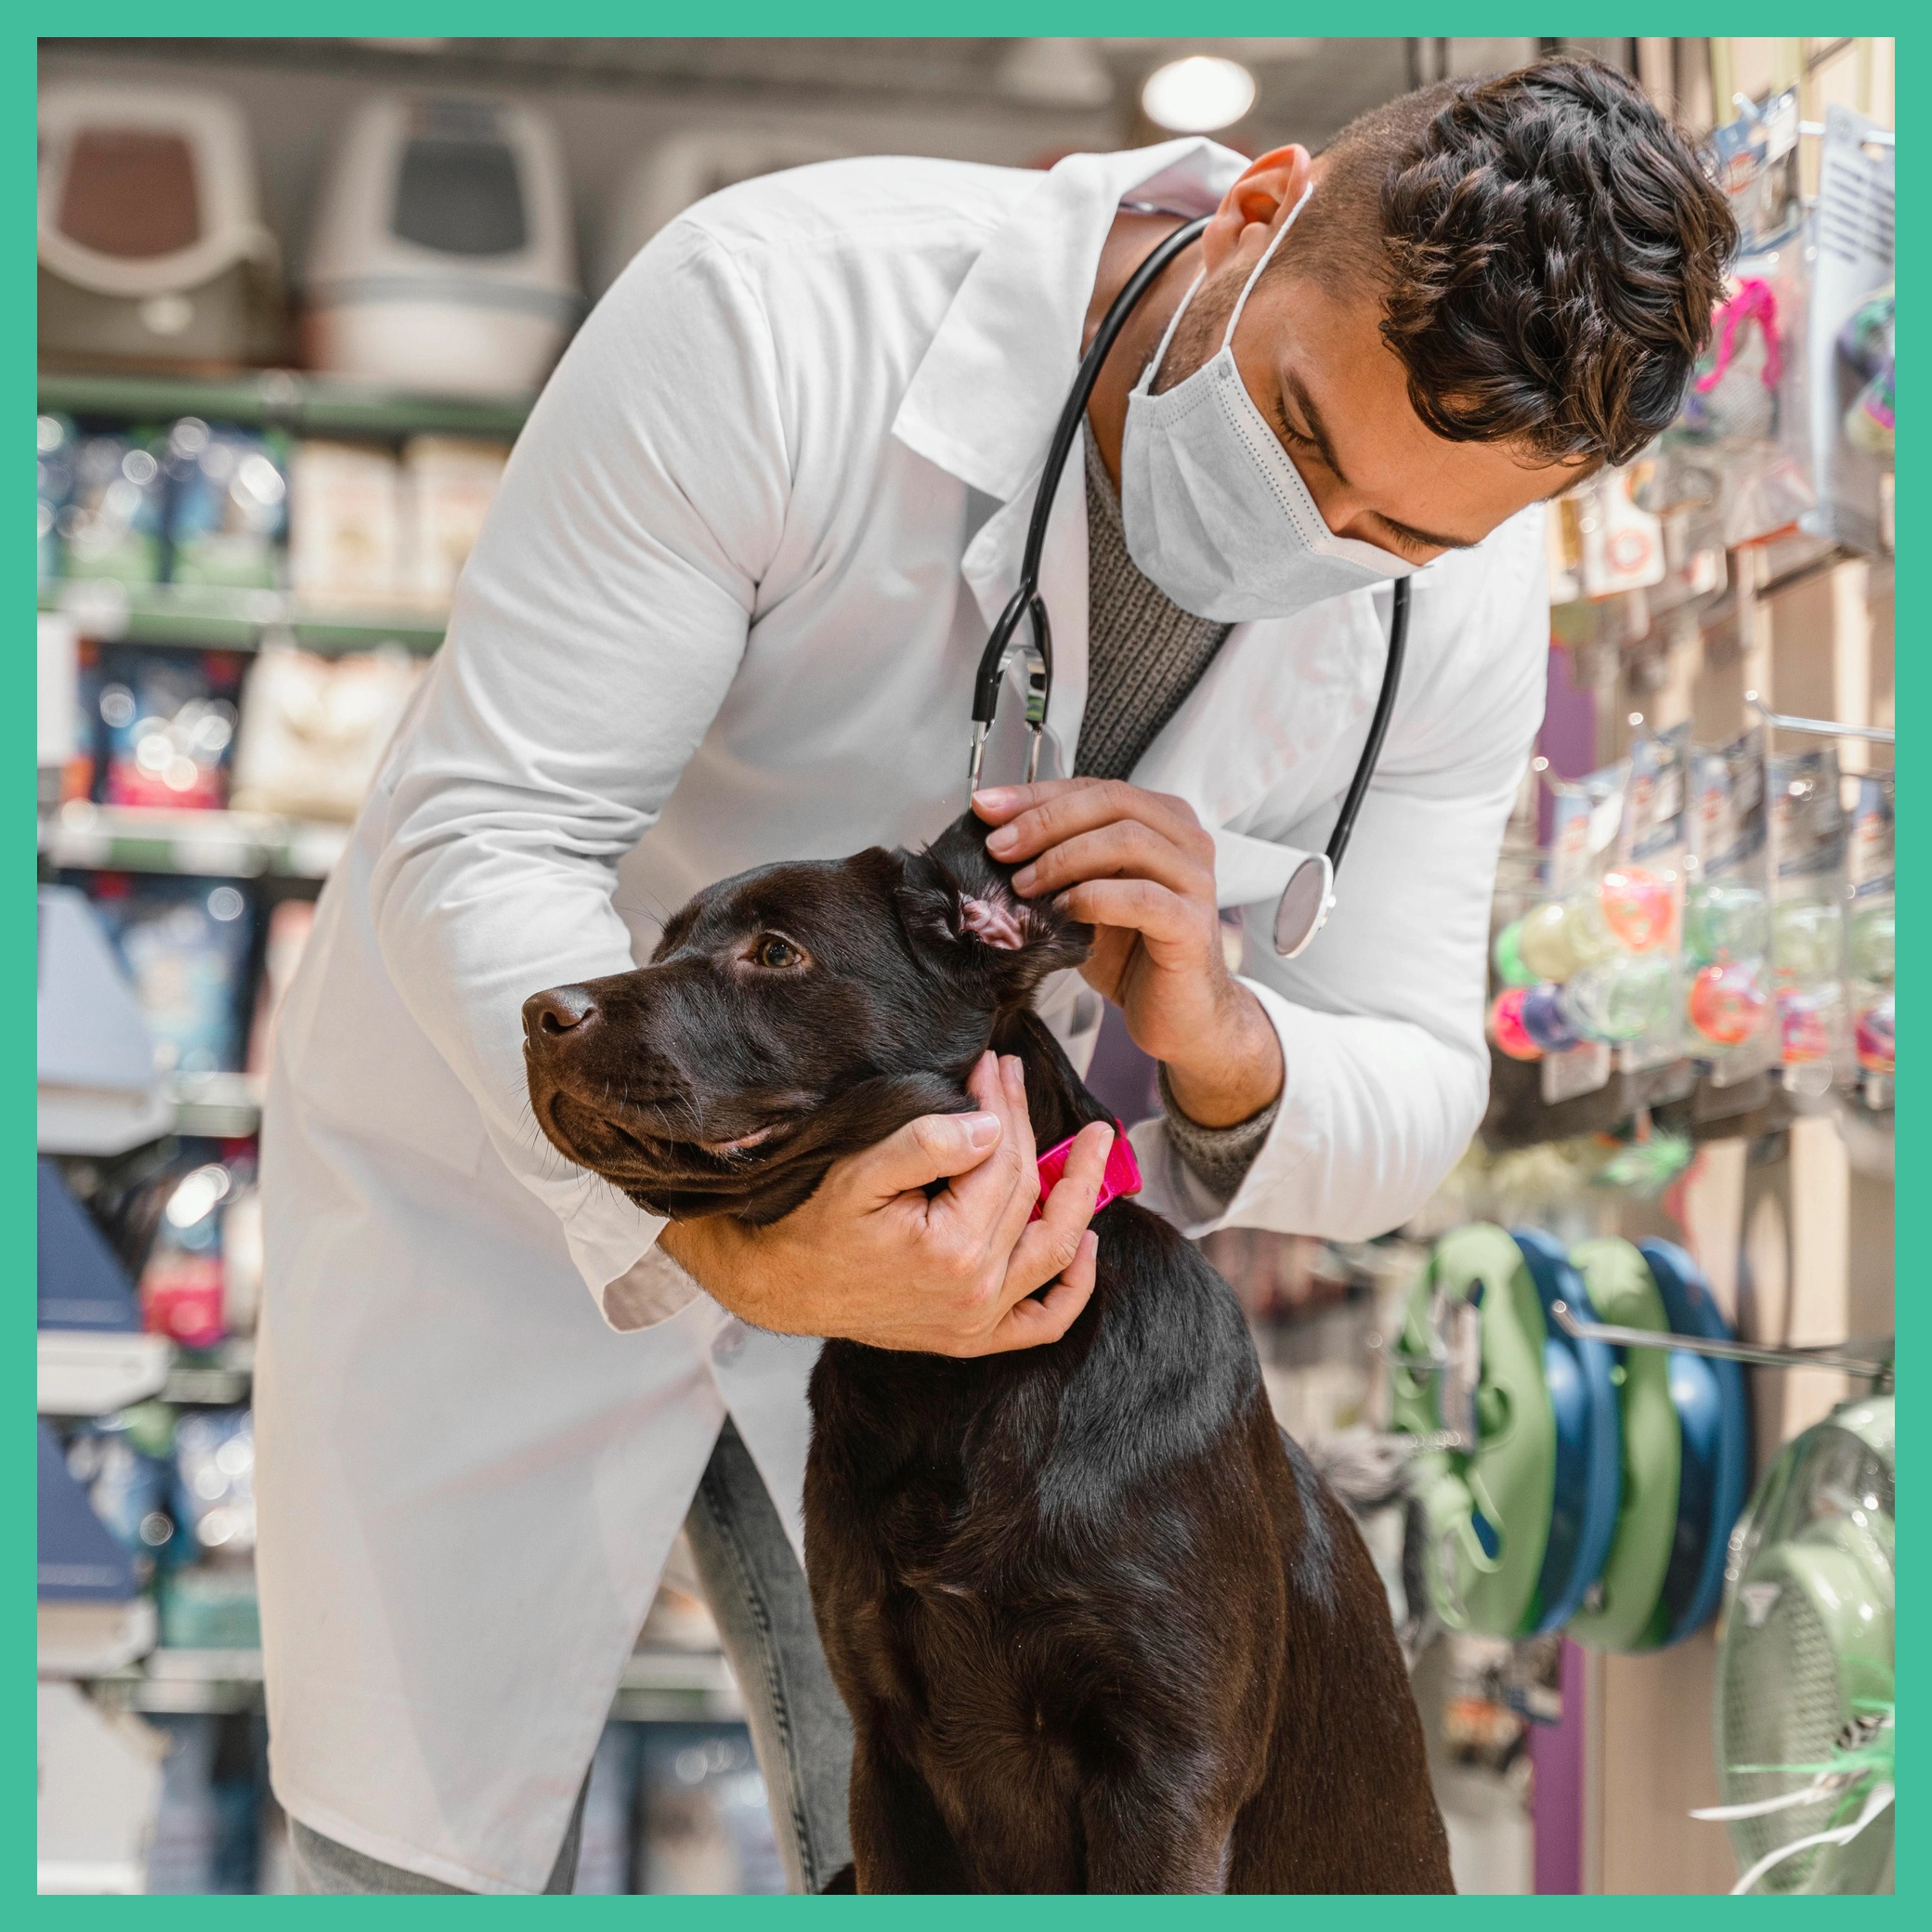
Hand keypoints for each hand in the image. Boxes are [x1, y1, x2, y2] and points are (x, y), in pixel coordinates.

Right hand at [659, 1052, 1113, 1355]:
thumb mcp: (859, 1172)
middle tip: (1016, 1076)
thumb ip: (926, 1144)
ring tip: (1098, 1144)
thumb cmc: (813, 1224)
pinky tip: (1088, 1246)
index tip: (992, 1063)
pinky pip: (1041, 1323)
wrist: (782, 1285)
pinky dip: (1072, 1290)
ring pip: (1053, 1251)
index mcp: (952, 1248)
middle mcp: (976, 1291)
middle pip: (1025, 1193)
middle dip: (1024, 1125)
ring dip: (1081, 1195)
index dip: (1001, 1105)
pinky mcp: (972, 1337)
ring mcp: (979, 1321)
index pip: (1000, 1160)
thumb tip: (991, 1126)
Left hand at [973, 779, 1283, 1128]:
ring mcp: (1195, 880)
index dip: (1037, 794)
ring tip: (1024, 884)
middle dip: (1044, 820)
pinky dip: (1093, 897)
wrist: (1178, 1015)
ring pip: (1128, 840)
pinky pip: (1141, 896)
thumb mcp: (1088, 894)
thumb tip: (996, 837)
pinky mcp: (1192, 924)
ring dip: (1063, 857)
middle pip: (1112, 802)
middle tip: (1000, 847)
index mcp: (1163, 821)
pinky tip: (1064, 911)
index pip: (1095, 789)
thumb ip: (1061, 861)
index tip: (988, 807)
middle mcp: (1187, 841)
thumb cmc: (1134, 953)